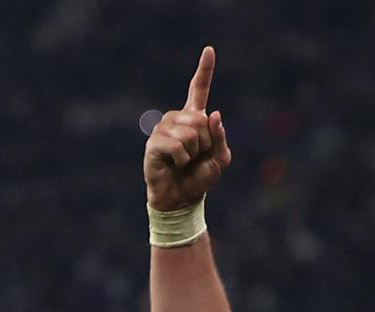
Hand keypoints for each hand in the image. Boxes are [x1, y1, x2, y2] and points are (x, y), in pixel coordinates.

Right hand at [143, 47, 229, 211]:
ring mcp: (163, 129)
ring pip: (191, 134)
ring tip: (184, 162)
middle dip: (205, 143)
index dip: (205, 70)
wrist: (182, 198)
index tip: (209, 50)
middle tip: (195, 156)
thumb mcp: (220, 158)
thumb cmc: (200, 177)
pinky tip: (174, 165)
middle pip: (201, 119)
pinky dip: (182, 160)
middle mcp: (177, 118)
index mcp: (194, 117)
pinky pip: (178, 146)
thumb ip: (220, 137)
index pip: (199, 89)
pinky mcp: (153, 143)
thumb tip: (214, 114)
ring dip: (193, 153)